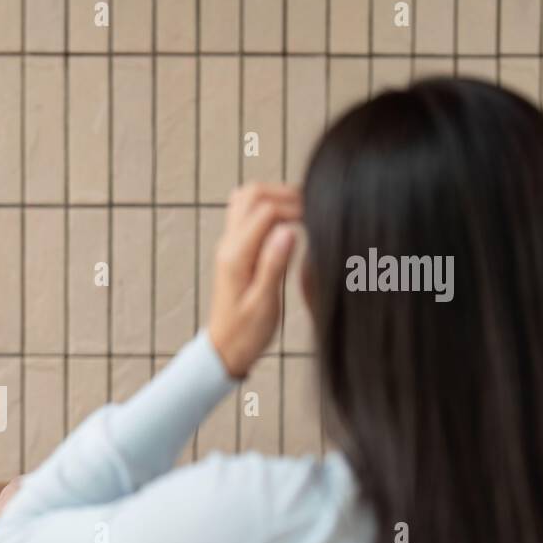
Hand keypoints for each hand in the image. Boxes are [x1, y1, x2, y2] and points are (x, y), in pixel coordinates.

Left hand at [207, 183, 301, 378]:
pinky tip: (288, 223)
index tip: (317, 216)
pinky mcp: (234, 249)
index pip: (264, 210)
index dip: (294, 205)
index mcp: (236, 256)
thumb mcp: (264, 303)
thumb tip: (288, 230)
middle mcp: (228, 245)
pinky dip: (268, 209)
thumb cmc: (246, 332)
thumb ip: (274, 265)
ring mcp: (228, 245)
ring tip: (302, 212)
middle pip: (251, 194)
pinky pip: (246, 214)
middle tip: (311, 208)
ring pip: (246, 199)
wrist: (225, 349)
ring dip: (274, 197)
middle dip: (283, 193)